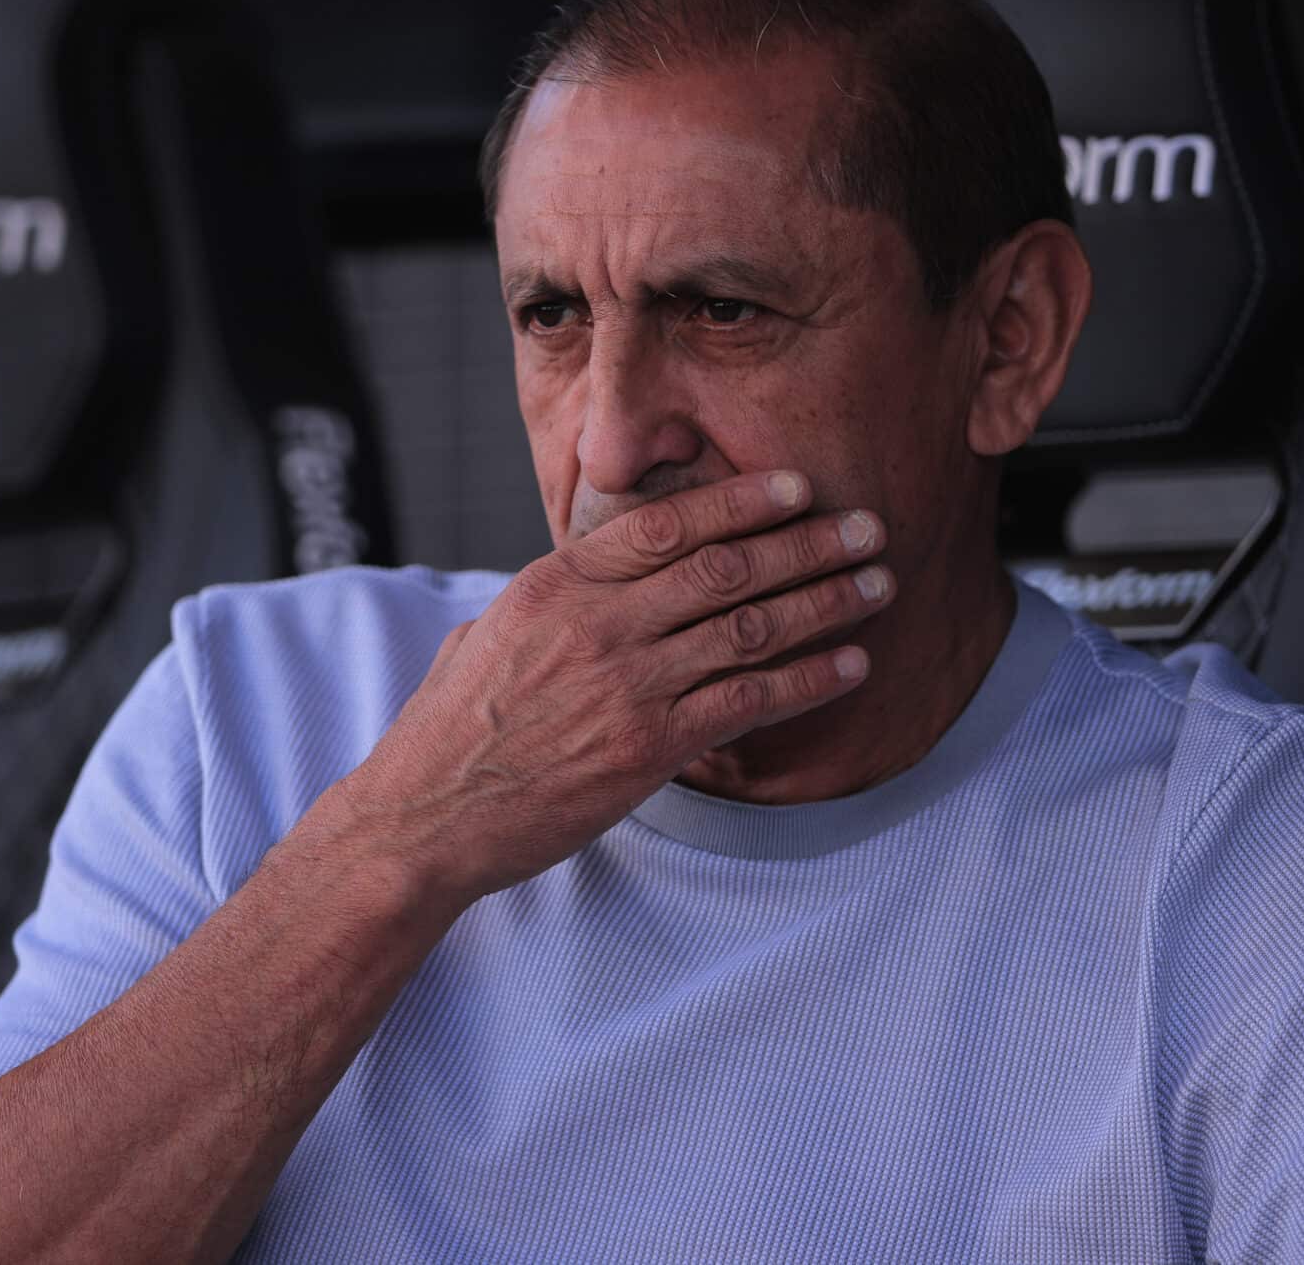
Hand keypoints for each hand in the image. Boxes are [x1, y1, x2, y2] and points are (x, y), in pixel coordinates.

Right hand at [332, 470, 892, 901]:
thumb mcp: (488, 633)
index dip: (742, 503)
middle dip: (807, 544)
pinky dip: (809, 679)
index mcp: (555, 583)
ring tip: (878, 586)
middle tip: (868, 528)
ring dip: (825, 603)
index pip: (667, 526)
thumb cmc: (451, 729)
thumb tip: (595, 583)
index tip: (798, 487)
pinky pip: (748, 702)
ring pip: (749, 629)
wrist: (425, 815)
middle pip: (725, 569)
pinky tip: (851, 664)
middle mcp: (597, 625)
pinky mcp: (647, 749)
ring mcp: (626, 687)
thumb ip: (552, 602)